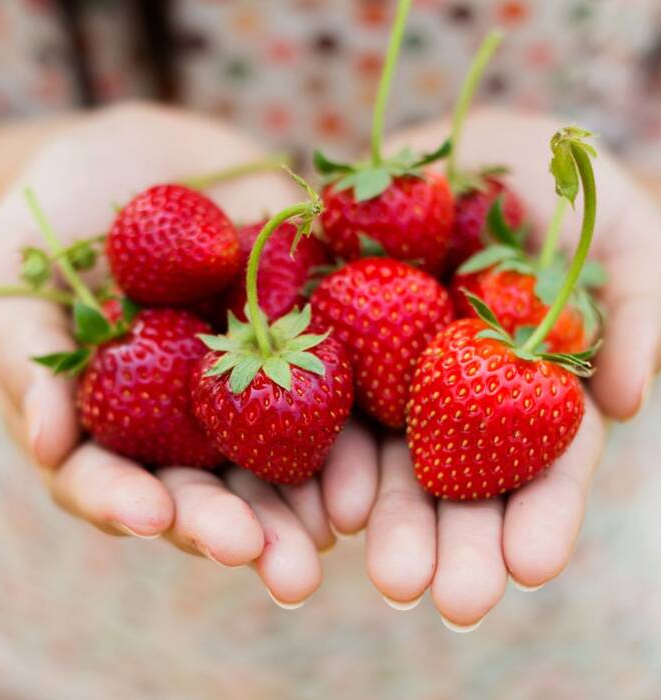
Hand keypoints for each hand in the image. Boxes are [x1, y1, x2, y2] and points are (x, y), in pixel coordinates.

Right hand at [0, 103, 377, 606]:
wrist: (138, 155)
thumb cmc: (49, 220)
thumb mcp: (9, 280)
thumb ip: (22, 358)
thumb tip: (49, 441)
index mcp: (114, 422)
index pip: (116, 482)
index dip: (130, 504)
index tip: (153, 518)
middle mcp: (186, 419)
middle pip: (213, 488)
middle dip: (243, 529)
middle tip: (281, 571)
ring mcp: (248, 382)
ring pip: (280, 454)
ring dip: (310, 499)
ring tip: (338, 532)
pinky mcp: (300, 338)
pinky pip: (329, 382)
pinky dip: (352, 422)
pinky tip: (376, 458)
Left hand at [350, 109, 660, 624]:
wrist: (436, 144)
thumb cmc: (537, 169)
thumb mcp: (612, 218)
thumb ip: (637, 302)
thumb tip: (630, 403)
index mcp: (525, 380)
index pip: (542, 460)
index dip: (542, 513)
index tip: (533, 566)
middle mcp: (455, 394)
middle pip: (462, 481)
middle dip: (461, 544)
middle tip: (455, 603)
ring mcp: (389, 378)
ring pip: (390, 462)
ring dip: (393, 524)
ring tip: (393, 581)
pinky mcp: (329, 350)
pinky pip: (322, 408)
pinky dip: (326, 458)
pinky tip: (326, 506)